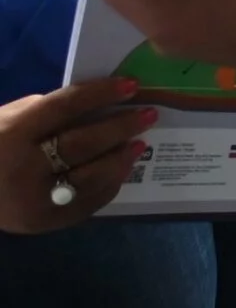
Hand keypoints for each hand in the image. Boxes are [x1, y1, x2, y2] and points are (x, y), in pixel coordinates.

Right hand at [0, 78, 156, 233]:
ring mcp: (35, 199)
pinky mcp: (44, 222)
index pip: (63, 107)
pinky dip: (109, 184)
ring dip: (122, 158)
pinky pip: (87, 202)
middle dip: (121, 127)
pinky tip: (121, 169)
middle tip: (148, 114)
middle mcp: (23, 168)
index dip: (100, 94)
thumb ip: (46, 113)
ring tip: (140, 143)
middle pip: (83, 144)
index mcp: (11, 134)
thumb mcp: (7, 120)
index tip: (131, 85)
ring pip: (92, 177)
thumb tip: (99, 104)